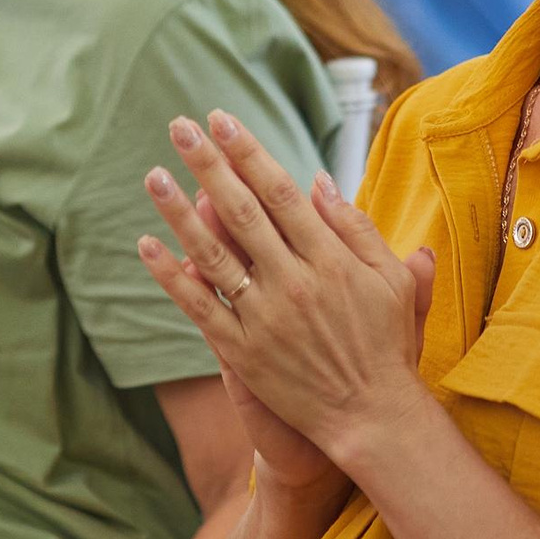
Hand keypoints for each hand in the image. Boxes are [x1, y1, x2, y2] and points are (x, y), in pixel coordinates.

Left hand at [136, 110, 439, 470]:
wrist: (373, 418)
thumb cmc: (387, 344)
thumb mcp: (392, 280)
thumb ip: (357, 229)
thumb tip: (318, 181)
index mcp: (331, 260)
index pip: (280, 193)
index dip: (248, 154)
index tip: (222, 120)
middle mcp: (294, 283)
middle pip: (242, 212)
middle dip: (208, 165)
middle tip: (179, 127)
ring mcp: (265, 319)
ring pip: (213, 256)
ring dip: (179, 213)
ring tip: (153, 175)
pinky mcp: (243, 354)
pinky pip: (200, 309)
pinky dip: (172, 277)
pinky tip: (147, 245)